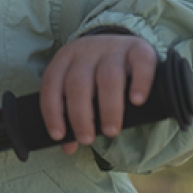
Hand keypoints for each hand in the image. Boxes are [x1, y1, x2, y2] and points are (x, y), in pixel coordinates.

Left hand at [39, 34, 157, 153]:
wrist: (123, 45)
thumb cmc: (96, 75)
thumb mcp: (80, 88)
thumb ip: (72, 114)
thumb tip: (68, 147)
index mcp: (65, 58)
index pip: (52, 83)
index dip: (52, 110)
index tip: (59, 135)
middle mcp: (86, 50)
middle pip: (78, 83)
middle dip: (80, 115)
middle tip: (86, 139)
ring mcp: (113, 47)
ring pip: (108, 77)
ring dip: (108, 108)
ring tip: (111, 131)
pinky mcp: (139, 48)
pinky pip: (140, 63)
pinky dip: (139, 83)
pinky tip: (137, 101)